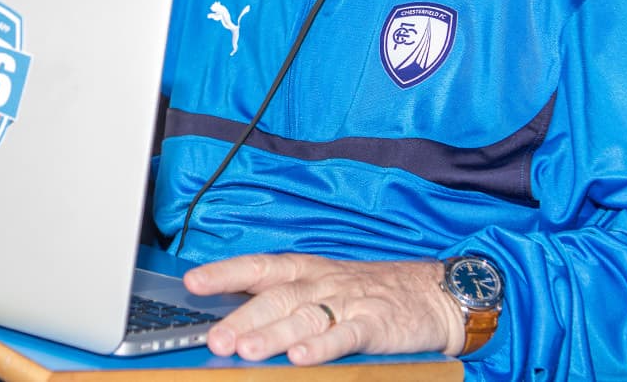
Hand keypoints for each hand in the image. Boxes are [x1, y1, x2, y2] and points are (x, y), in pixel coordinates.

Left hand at [183, 253, 465, 364]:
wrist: (432, 293)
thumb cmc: (370, 292)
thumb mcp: (323, 285)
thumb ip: (283, 299)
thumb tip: (234, 319)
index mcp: (305, 271)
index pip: (259, 267)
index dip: (225, 273)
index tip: (194, 282)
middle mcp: (321, 283)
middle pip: (275, 298)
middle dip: (242, 319)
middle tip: (215, 339)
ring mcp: (348, 302)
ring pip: (303, 317)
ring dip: (274, 334)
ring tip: (248, 352)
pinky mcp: (374, 323)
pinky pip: (345, 335)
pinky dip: (322, 346)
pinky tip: (302, 357)